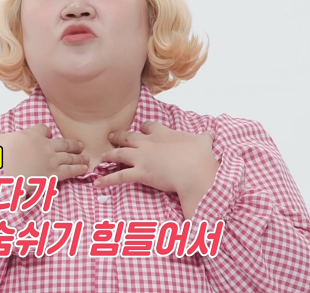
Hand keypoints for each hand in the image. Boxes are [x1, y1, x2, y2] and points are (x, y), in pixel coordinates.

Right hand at [0, 124, 88, 192]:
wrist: (2, 174)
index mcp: (31, 135)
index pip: (43, 130)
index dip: (45, 133)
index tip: (46, 135)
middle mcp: (45, 146)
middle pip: (63, 143)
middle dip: (72, 145)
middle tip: (80, 146)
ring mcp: (51, 160)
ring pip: (70, 156)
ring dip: (79, 157)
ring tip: (86, 158)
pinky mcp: (53, 174)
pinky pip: (70, 170)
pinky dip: (78, 169)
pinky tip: (84, 169)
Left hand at [95, 122, 218, 198]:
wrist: (195, 171)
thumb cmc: (200, 156)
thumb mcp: (204, 141)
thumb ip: (206, 137)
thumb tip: (212, 132)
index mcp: (163, 134)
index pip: (149, 127)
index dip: (144, 129)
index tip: (142, 130)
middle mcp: (149, 143)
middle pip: (129, 137)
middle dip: (120, 137)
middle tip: (112, 137)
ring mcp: (142, 157)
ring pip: (120, 154)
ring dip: (110, 155)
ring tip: (102, 157)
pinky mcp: (140, 172)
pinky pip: (119, 176)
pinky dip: (107, 180)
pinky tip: (97, 183)